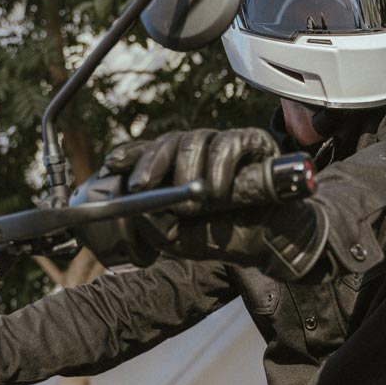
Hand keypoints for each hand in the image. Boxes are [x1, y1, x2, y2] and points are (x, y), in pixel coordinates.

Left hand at [103, 128, 327, 278]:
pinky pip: (228, 143)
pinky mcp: (253, 143)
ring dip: (186, 174)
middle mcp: (199, 154)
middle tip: (141, 185)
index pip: (150, 153)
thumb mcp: (180, 240)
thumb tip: (137, 205)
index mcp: (179, 172)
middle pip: (169, 141)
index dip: (131, 155)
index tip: (112, 164)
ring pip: (195, 140)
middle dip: (150, 163)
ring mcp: (225, 146)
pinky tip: (216, 192)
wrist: (273, 244)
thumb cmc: (227, 238)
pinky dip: (218, 167)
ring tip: (190, 205)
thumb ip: (155, 225)